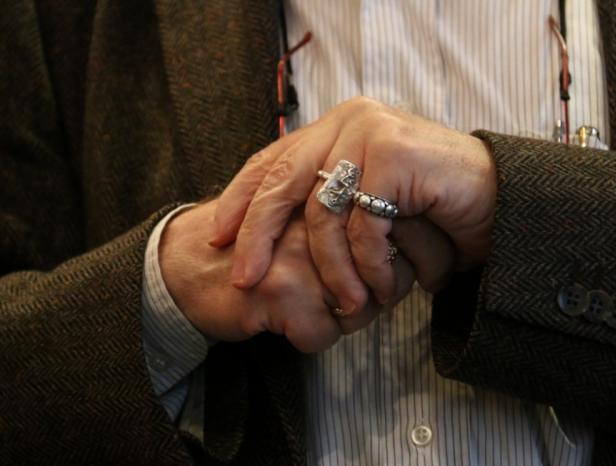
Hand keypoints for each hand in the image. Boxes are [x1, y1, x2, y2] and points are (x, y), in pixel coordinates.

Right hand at [158, 201, 420, 351]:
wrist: (187, 264)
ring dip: (348, 318)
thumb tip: (410, 243)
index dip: (421, 253)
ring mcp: (302, 253)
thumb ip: (350, 217)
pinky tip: (290, 321)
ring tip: (323, 307)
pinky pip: (325, 334)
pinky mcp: (282, 291)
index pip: (405, 223)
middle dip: (385, 292)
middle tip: (364, 296)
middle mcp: (321, 217)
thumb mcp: (305, 215)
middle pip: (390, 269)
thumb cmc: (254, 244)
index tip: (422, 270)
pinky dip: (311, 337)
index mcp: (331, 192)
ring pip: (363, 306)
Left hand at [210, 97, 496, 311]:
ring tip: (346, 304)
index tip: (218, 238)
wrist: (499, 199)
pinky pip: (362, 224)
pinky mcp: (393, 155)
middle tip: (244, 279)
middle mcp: (349, 121)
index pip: (273, 159)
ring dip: (332, 269)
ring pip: (323, 212)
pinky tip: (378, 286)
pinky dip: (368, 264)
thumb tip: (266, 232)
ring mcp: (371, 133)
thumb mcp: (368, 201)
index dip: (241, 200)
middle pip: (283, 180)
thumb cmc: (432, 207)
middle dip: (257, 235)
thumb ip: (327, 198)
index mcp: (336, 126)